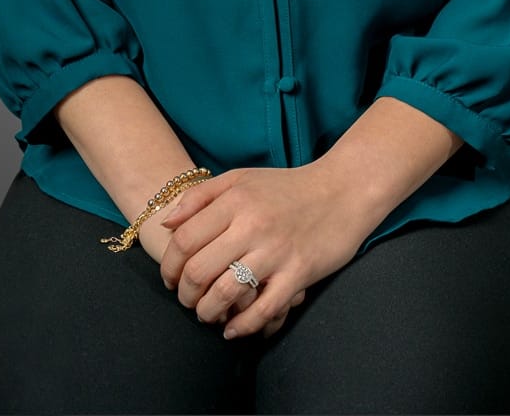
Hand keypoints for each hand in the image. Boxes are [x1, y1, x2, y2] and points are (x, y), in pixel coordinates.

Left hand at [157, 164, 364, 339]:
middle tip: (188, 300)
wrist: (342, 190)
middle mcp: (252, 225)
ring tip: (207, 314)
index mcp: (235, 200)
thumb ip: (201, 196)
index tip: (171, 279)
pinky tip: (233, 330)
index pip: (184, 240)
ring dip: (208, 312)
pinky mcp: (298, 273)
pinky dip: (242, 327)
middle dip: (185, 294)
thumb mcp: (241, 179)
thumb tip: (167, 224)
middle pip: (199, 270)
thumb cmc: (287, 186)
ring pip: (225, 294)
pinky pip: (263, 310)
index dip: (170, 266)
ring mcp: (276, 251)